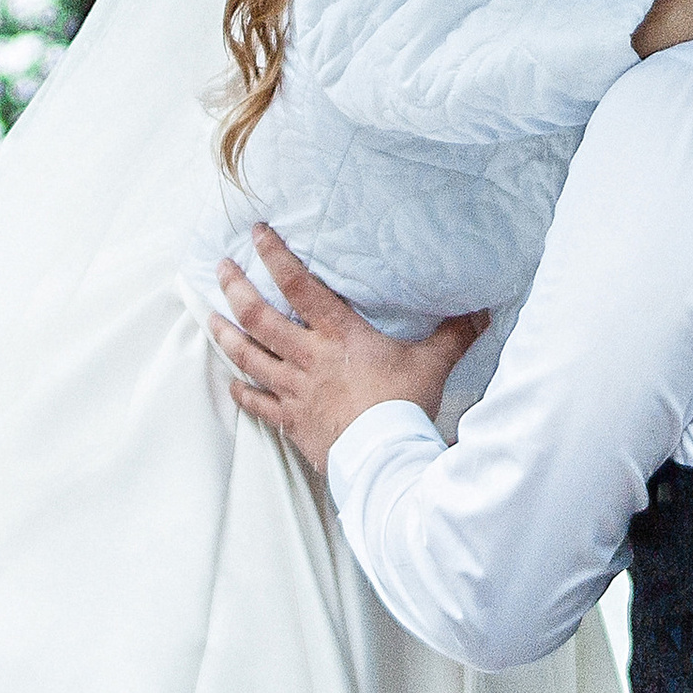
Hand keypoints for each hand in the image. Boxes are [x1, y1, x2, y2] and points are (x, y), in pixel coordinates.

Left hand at [210, 224, 488, 471]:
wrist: (383, 458)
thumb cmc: (404, 406)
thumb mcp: (433, 363)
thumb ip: (454, 333)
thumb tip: (482, 310)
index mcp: (339, 335)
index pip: (300, 286)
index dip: (275, 257)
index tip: (255, 234)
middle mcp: (309, 357)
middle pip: (260, 317)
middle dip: (236, 289)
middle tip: (220, 268)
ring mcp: (295, 391)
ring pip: (249, 357)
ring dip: (226, 335)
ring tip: (210, 317)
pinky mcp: (291, 422)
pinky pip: (258, 405)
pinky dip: (243, 393)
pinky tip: (232, 384)